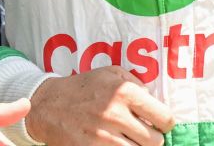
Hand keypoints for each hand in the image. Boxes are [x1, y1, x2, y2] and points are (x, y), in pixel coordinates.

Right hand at [26, 66, 174, 145]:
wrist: (48, 105)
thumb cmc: (83, 87)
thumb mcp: (110, 73)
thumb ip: (136, 82)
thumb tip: (154, 99)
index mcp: (125, 93)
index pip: (165, 118)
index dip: (165, 123)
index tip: (158, 124)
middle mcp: (117, 116)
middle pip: (156, 142)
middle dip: (151, 138)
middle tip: (142, 134)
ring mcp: (104, 138)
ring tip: (127, 139)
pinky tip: (114, 144)